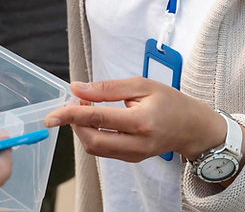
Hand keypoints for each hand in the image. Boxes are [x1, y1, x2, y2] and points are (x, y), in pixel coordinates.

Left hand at [43, 78, 227, 162]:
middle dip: (75, 123)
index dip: (70, 115)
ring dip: (82, 129)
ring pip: (95, 148)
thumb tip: (76, 88)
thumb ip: (107, 88)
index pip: (97, 119)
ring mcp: (135, 154)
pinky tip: (96, 119)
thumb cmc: (170, 101)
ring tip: (86, 107)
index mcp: (141, 121)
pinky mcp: (132, 159)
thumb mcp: (141, 85)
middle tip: (75, 102)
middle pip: (92, 140)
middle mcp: (137, 143)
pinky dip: (93, 135)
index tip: (51, 115)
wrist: (193, 127)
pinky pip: (103, 150)